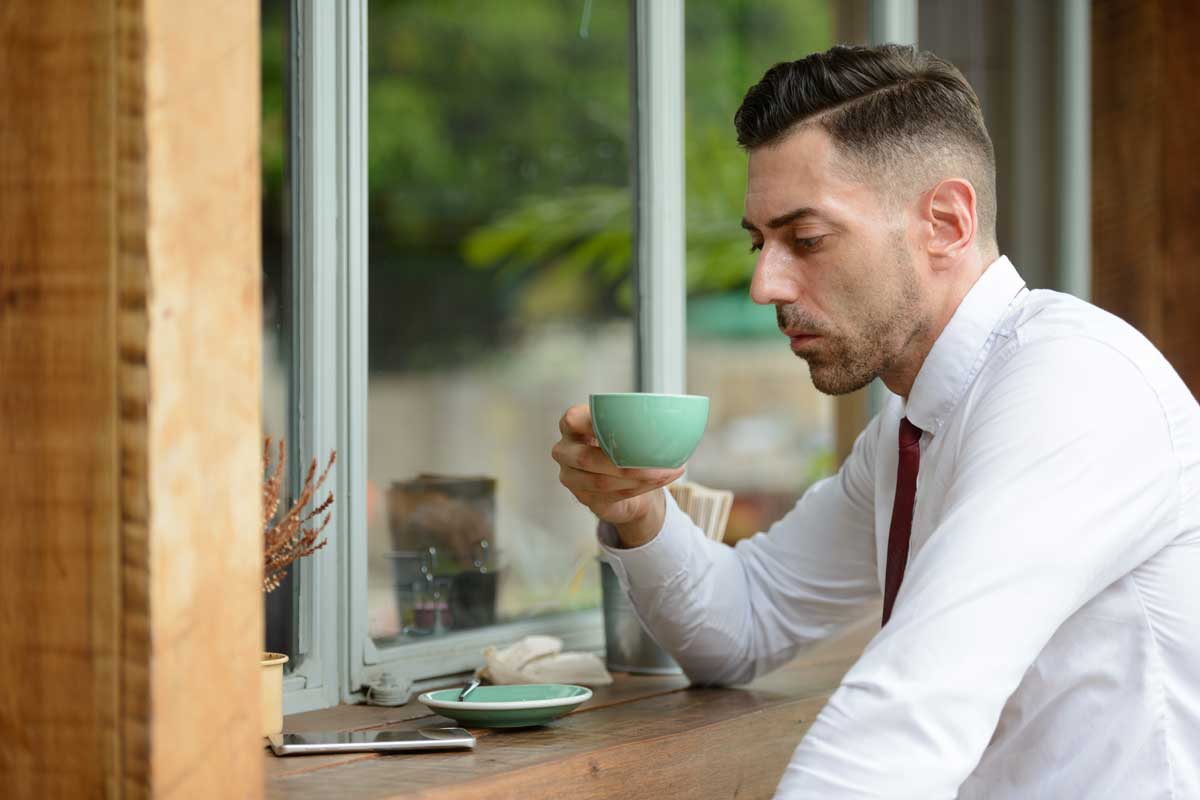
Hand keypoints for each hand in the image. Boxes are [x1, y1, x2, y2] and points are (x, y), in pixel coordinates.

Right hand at [551, 403, 683, 546]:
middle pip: (587, 458)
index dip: (594, 424)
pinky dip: (641, 487)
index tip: (623, 425)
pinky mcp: (584, 498)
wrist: (622, 475)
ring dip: (638, 478)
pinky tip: (660, 479)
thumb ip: (632, 419)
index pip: (573, 420)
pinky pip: (613, 495)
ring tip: (665, 471)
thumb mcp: (623, 426)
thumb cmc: (621, 443)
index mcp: (572, 425)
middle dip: (626, 462)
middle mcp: (565, 451)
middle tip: (659, 461)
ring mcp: (571, 477)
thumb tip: (670, 418)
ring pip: (601, 481)